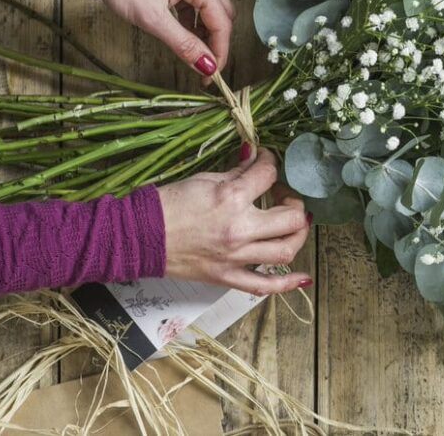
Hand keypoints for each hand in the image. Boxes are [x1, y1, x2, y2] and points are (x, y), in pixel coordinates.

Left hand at [99, 0, 234, 80]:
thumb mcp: (153, 18)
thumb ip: (184, 44)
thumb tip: (206, 65)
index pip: (222, 23)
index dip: (220, 51)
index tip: (212, 73)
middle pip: (222, 12)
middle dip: (216, 40)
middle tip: (204, 63)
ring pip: (209, 5)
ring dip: (204, 28)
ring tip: (191, 48)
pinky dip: (192, 15)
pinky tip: (181, 28)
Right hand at [157, 149, 312, 294]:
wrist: (140, 237)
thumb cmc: (168, 205)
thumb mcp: (204, 179)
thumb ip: (237, 172)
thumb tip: (256, 158)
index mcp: (231, 198)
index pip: (268, 175)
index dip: (271, 162)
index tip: (267, 161)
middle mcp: (239, 229)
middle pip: (291, 217)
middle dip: (294, 202)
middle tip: (283, 196)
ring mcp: (235, 257)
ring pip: (286, 251)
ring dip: (298, 235)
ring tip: (293, 225)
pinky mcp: (227, 277)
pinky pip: (264, 286)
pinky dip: (287, 284)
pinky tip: (303, 278)